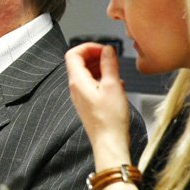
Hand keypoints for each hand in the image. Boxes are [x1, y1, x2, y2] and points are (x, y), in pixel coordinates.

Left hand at [64, 43, 131, 166]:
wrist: (109, 142)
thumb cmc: (110, 119)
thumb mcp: (113, 86)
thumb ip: (109, 65)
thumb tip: (107, 50)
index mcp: (78, 81)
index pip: (73, 54)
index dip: (88, 47)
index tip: (104, 48)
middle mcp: (76, 88)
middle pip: (79, 62)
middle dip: (95, 55)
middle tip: (111, 57)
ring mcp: (81, 96)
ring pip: (87, 73)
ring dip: (101, 67)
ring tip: (116, 70)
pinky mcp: (88, 103)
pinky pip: (93, 85)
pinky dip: (103, 79)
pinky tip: (117, 84)